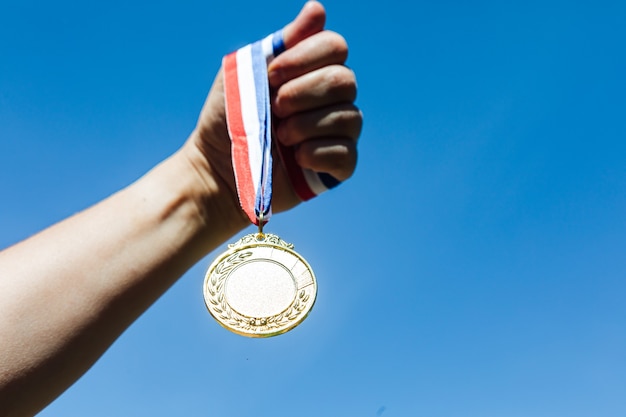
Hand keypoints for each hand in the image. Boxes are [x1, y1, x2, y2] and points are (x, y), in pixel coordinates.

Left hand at [186, 1, 360, 224]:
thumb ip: (282, 42)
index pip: (335, 47)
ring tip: (279, 137)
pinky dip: (317, 153)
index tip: (272, 75)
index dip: (306, 57)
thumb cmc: (230, 118)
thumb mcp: (248, 72)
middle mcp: (330, 100)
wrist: (217, 168)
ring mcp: (337, 133)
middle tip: (274, 108)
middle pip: (346, 80)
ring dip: (305, 125)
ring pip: (348, 117)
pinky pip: (346, 153)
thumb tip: (318, 9)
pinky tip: (296, 159)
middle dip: (304, 93)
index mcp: (311, 72)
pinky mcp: (337, 166)